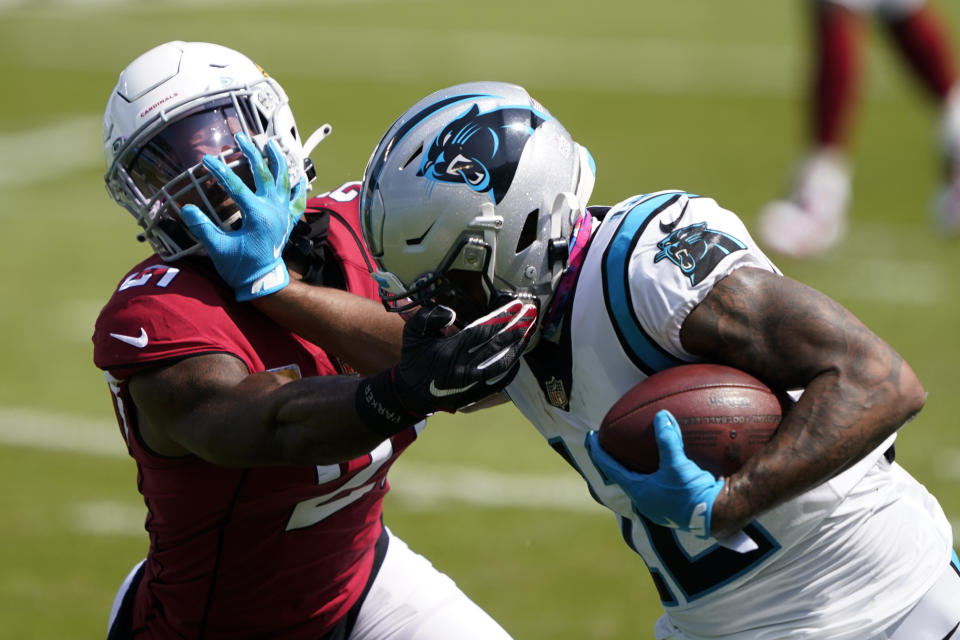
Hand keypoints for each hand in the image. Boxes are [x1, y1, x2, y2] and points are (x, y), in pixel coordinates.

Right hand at [179, 131, 306, 300]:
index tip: (206, 159)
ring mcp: (283, 214)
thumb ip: (203, 228)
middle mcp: (274, 210)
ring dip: (278, 161)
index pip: (236, 186)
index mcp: (257, 215)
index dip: (220, 171)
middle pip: (264, 174)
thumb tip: (186, 209)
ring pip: (285, 181)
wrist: (262, 282)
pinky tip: (299, 175)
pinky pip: (297, 200)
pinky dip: (299, 187)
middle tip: (242, 137)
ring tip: (272, 144)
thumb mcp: (218, 249)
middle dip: (252, 153)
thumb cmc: (240, 267)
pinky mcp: (288, 221)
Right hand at [356, 300, 537, 434]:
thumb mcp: (413, 334)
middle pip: (497, 345)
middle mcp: (464, 368)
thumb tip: (451, 313)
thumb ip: (429, 318)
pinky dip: (511, 367)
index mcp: (449, 352)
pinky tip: (519, 354)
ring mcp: (472, 383)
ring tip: (529, 331)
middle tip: (531, 314)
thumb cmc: (415, 360)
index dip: (501, 318)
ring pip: (502, 363)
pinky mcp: (477, 394)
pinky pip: (500, 380)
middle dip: (516, 328)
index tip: (515, 306)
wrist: (412, 394)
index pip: (482, 332)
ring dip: (517, 346)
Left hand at [585, 409, 723, 538]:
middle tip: (608, 445)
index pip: (610, 469)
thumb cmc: (693, 494)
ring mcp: (659, 505)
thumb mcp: (678, 465)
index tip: (590, 437)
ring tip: (632, 453)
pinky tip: (662, 464)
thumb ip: (668, 440)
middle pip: (622, 476)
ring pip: (640, 482)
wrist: (719, 516)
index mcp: (638, 492)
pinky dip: (654, 472)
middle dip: (614, 461)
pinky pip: (657, 485)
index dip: (598, 452)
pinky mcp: (673, 506)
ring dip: (634, 468)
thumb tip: (661, 415)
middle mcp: (645, 501)